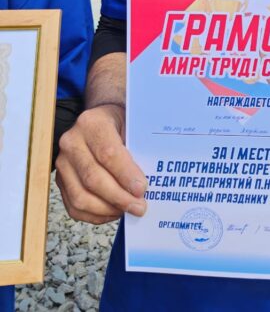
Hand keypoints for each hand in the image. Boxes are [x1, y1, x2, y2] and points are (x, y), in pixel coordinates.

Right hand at [55, 104, 146, 224]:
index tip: (141, 189)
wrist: (97, 121)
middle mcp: (72, 142)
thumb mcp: (131, 125)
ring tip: (127, 210)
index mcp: (91, 123)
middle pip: (93, 178)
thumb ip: (137, 150)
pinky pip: (74, 206)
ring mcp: (63, 163)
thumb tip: (143, 184)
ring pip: (80, 196)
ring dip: (107, 209)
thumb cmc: (118, 123)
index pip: (108, 153)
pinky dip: (95, 215)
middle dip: (119, 197)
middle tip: (139, 206)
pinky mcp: (60, 180)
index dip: (125, 175)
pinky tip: (113, 212)